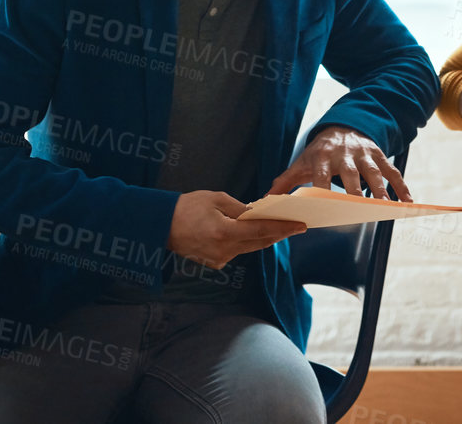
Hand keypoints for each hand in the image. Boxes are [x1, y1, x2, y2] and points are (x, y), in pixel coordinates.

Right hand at [167, 190, 306, 270]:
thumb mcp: (217, 200)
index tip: (300, 225)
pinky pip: (238, 251)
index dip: (284, 228)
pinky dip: (248, 242)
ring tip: (282, 228)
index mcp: (225, 232)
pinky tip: (257, 233)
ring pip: (250, 248)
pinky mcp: (215, 262)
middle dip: (279, 233)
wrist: (161, 225)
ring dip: (265, 238)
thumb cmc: (187, 207)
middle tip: (297, 225)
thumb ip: (241, 209)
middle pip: (260, 242)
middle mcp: (224, 250)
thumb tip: (259, 214)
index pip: (262, 230)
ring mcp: (219, 259)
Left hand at [267, 125, 411, 201]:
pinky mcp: (379, 154)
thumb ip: (284, 182)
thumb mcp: (301, 163)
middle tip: (359, 211)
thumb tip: (264, 201)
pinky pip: (391, 170)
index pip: (322, 175)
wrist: (342, 126)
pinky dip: (400, 186)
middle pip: (351, 174)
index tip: (324, 207)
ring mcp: (364, 154)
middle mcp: (345, 154)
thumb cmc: (319, 152)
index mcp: (323, 157)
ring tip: (386, 208)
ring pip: (373, 172)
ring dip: (380, 190)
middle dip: (355, 192)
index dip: (323, 189)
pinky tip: (406, 201)